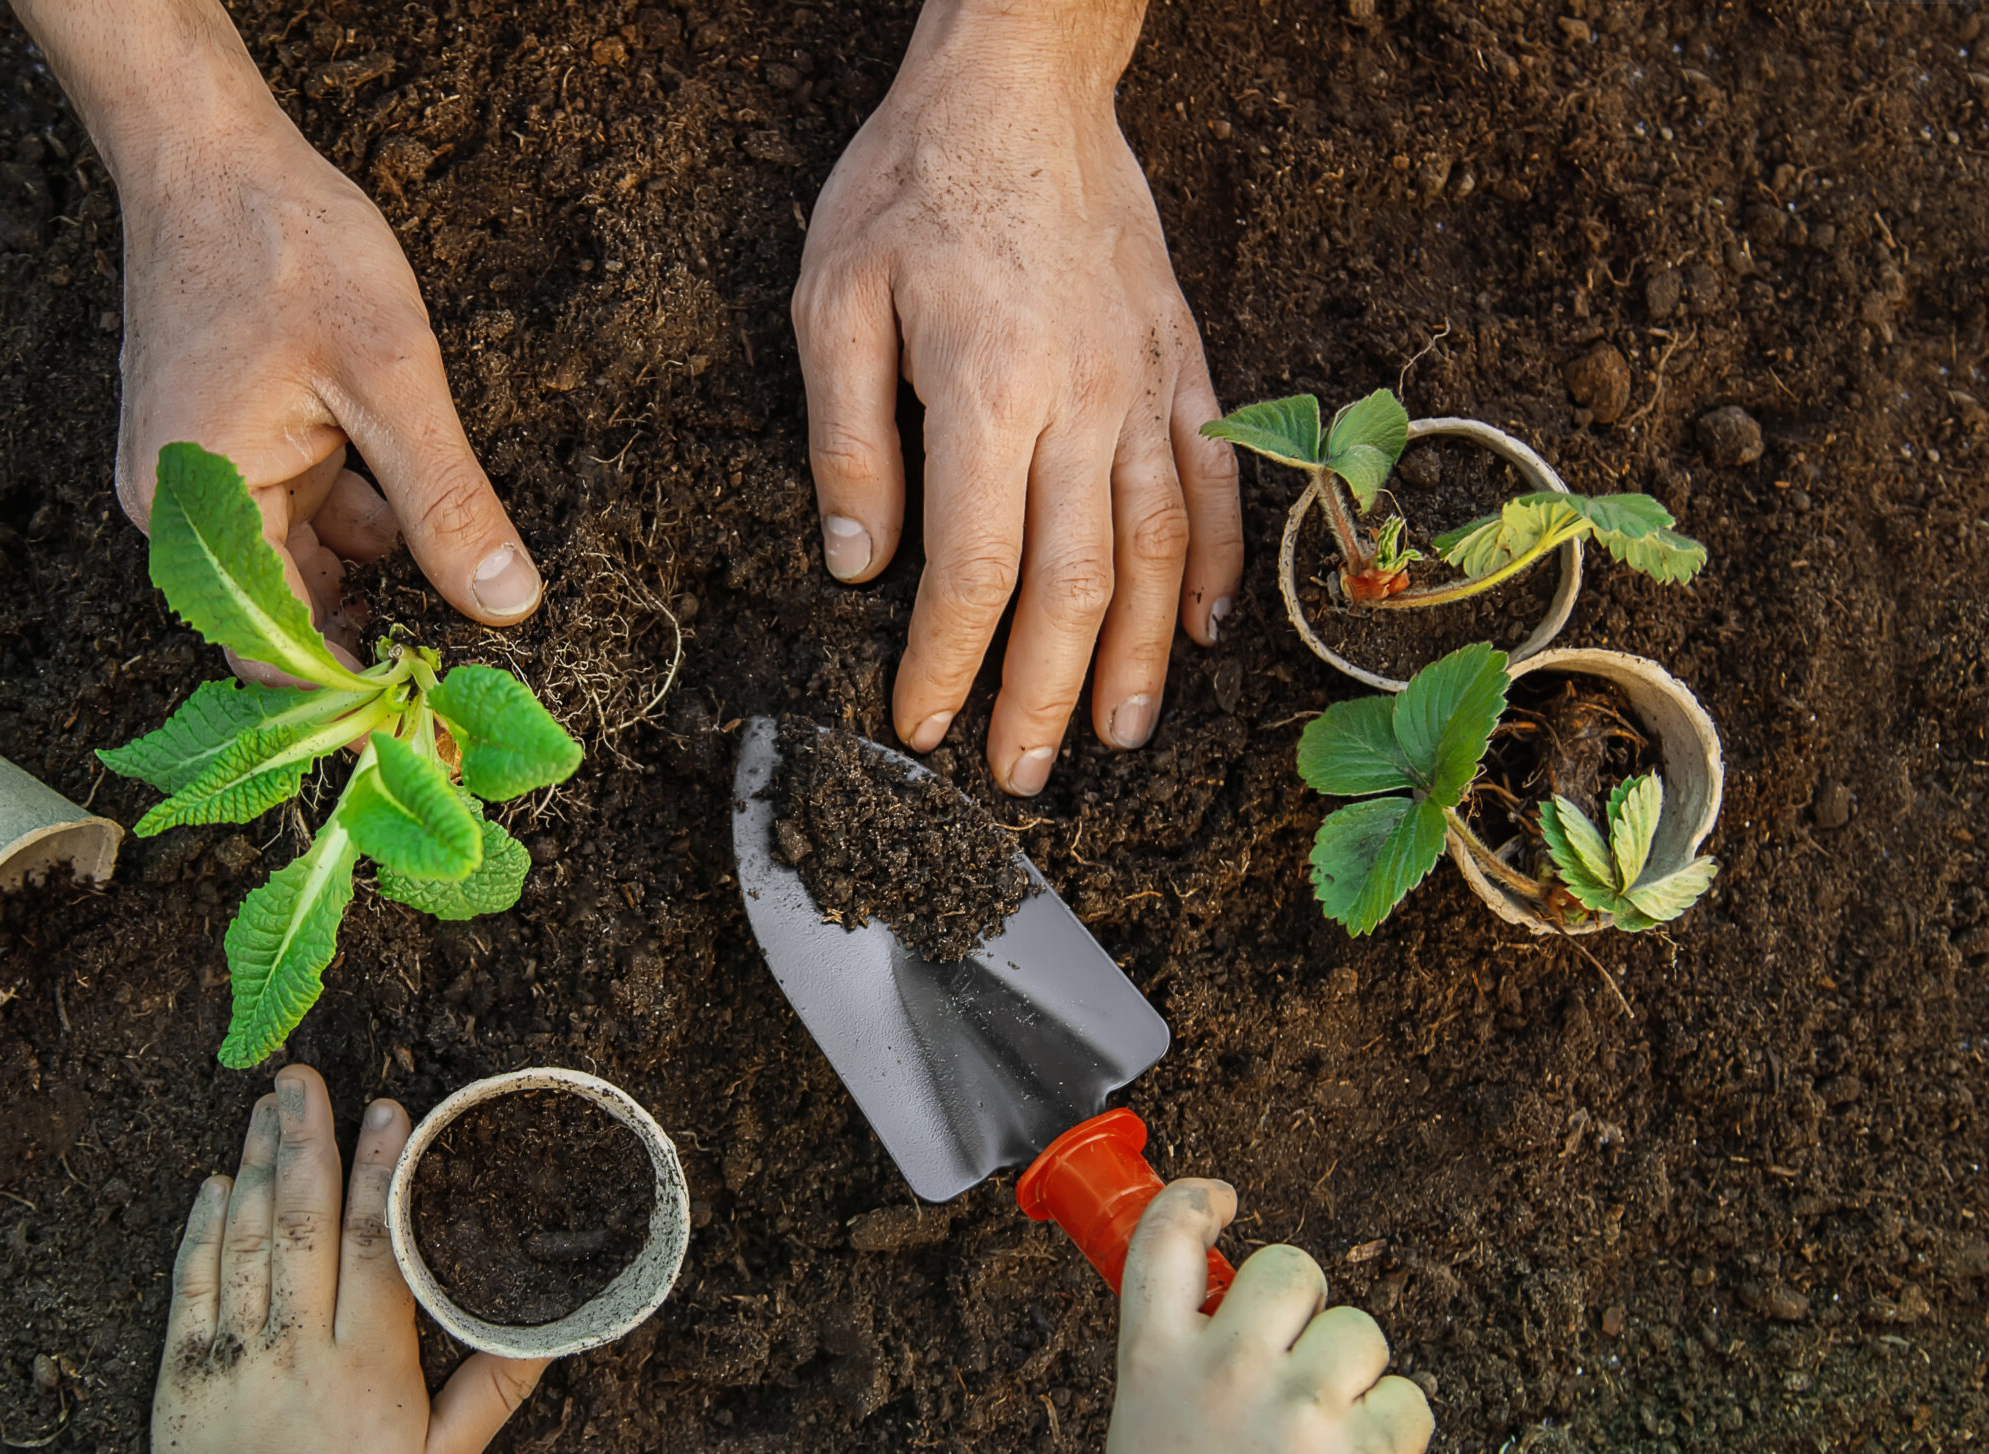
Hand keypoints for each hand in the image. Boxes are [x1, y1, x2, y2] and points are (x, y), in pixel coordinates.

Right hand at [13, 0, 542, 682]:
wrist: (210, 151)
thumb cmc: (282, 247)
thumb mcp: (391, 379)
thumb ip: (447, 502)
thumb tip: (507, 603)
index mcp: (203, 509)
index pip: (276, 651)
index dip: (355, 691)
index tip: (434, 710)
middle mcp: (182, 512)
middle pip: (288, 613)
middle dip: (376, 626)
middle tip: (470, 644)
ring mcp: (196, 479)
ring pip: (304, 560)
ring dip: (376, 558)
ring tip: (448, 543)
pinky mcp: (220, 448)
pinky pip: (297, 511)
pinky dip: (356, 508)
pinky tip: (403, 478)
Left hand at [151, 1066, 548, 1453]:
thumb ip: (491, 1393)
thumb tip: (545, 1334)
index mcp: (366, 1364)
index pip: (374, 1247)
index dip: (381, 1172)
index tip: (388, 1110)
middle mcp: (298, 1347)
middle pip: (303, 1224)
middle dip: (306, 1141)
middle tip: (305, 1078)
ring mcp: (236, 1355)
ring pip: (246, 1242)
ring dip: (254, 1167)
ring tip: (264, 1107)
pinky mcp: (185, 1372)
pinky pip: (191, 1286)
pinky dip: (200, 1230)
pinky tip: (214, 1184)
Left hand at [792, 0, 1241, 791]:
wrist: (1021, 82)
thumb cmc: (912, 185)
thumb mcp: (833, 300)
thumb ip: (847, 444)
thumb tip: (858, 570)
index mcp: (987, 391)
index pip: (972, 570)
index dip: (945, 662)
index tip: (918, 726)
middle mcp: (1083, 401)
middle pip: (1073, 584)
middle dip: (1043, 694)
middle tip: (1021, 773)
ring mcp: (1147, 384)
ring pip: (1156, 550)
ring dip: (1137, 655)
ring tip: (1117, 735)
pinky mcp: (1184, 361)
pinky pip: (1215, 479)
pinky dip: (1216, 563)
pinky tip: (1200, 629)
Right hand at [1104, 1181, 1433, 1453]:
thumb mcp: (1141, 1444)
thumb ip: (1173, 1372)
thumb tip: (1213, 1321)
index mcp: (1153, 1365)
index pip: (1165, 1237)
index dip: (1198, 1201)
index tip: (1224, 1200)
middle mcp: (1226, 1370)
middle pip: (1289, 1266)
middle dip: (1305, 1302)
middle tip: (1298, 1355)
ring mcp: (1302, 1406)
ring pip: (1360, 1330)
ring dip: (1354, 1374)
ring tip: (1324, 1441)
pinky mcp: (1373, 1447)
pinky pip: (1409, 1398)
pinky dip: (1395, 1434)